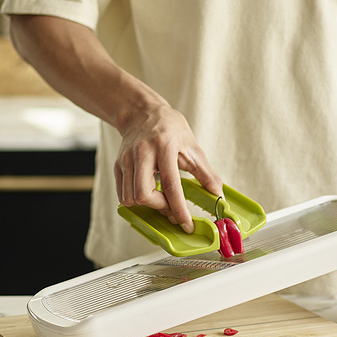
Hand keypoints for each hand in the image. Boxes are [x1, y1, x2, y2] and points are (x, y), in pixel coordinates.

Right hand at [114, 99, 221, 232]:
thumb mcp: (192, 147)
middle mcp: (142, 153)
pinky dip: (136, 200)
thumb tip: (218, 195)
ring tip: (160, 199)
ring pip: (130, 198)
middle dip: (159, 207)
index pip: (170, 185)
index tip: (186, 224)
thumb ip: (206, 173)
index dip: (179, 209)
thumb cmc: (169, 128)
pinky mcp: (117, 166)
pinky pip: (122, 194)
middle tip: (171, 206)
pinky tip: (149, 193)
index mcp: (164, 147)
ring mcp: (126, 160)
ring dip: (147, 206)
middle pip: (143, 195)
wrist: (141, 112)